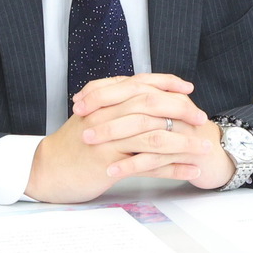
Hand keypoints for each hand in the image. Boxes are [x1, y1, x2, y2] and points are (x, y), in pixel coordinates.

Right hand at [24, 74, 230, 202]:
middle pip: (151, 105)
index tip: (188, 88)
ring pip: (155, 136)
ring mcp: (108, 140)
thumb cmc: (72, 143)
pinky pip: (149, 165)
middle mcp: (107, 115)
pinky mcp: (109, 164)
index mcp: (104, 100)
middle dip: (181, 109)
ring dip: (185, 142)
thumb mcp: (90, 114)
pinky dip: (174, 167)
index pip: (141, 83)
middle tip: (201, 118)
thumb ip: (112, 100)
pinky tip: (190, 169)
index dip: (166, 83)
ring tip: (205, 148)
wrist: (47, 168)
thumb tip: (140, 90)